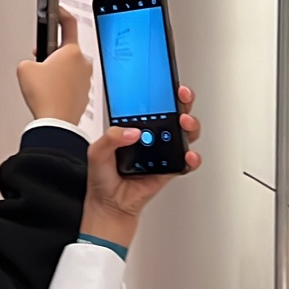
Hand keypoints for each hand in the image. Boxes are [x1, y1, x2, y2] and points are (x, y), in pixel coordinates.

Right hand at [16, 8, 90, 122]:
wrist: (55, 123)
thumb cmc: (45, 97)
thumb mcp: (24, 69)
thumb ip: (29, 59)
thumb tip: (33, 65)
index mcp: (71, 51)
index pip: (68, 22)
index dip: (60, 12)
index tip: (56, 9)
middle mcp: (83, 63)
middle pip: (66, 50)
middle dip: (52, 54)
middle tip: (40, 63)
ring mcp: (85, 79)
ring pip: (69, 68)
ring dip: (57, 71)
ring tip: (44, 83)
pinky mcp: (84, 93)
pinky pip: (71, 83)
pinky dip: (61, 85)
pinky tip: (50, 93)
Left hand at [80, 85, 202, 247]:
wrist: (110, 205)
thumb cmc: (103, 178)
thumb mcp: (97, 152)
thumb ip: (111, 137)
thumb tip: (133, 131)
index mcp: (133, 127)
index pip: (151, 104)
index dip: (160, 92)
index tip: (164, 83)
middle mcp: (151, 136)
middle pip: (174, 113)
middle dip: (181, 101)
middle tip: (181, 97)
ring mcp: (163, 151)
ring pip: (185, 133)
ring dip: (190, 125)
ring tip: (184, 123)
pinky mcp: (170, 168)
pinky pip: (186, 161)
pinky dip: (192, 157)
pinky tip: (188, 155)